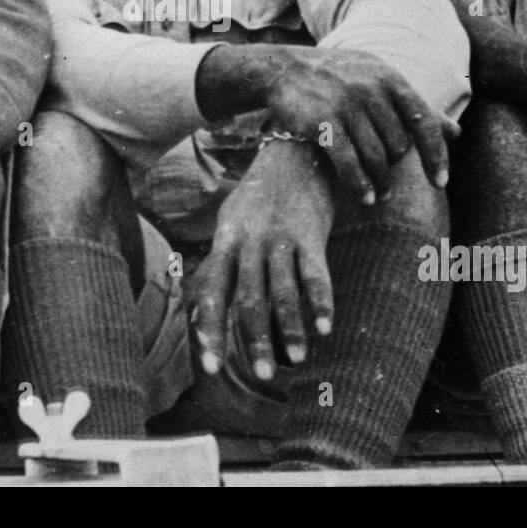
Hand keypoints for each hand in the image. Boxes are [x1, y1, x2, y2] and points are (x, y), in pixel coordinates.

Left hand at [192, 141, 334, 379]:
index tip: (210, 369)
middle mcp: (249, 242)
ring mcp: (280, 237)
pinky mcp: (310, 232)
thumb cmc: (258, 197)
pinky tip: (325, 328)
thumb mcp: (230, 223)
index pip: (213, 294)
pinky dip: (321, 302)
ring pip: (283, 290)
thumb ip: (219, 263)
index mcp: (225, 243)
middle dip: (255, 340)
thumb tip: (201, 308)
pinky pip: (315, 273)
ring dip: (290, 328)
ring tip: (296, 360)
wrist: (293, 152)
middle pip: (249, 299)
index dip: (211, 332)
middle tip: (263, 375)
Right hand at [261, 47, 458, 204]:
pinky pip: (350, 164)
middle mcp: (372, 90)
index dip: (435, 155)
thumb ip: (415, 106)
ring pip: (377, 158)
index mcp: (390, 78)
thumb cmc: (338, 77)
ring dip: (381, 183)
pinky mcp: (324, 124)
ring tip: (379, 197)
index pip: (424, 121)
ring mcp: (347, 106)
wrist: (284, 69)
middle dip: (394, 166)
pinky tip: (365, 199)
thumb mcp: (378, 80)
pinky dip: (360, 185)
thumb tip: (455, 132)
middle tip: (386, 178)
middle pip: (399, 144)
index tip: (440, 183)